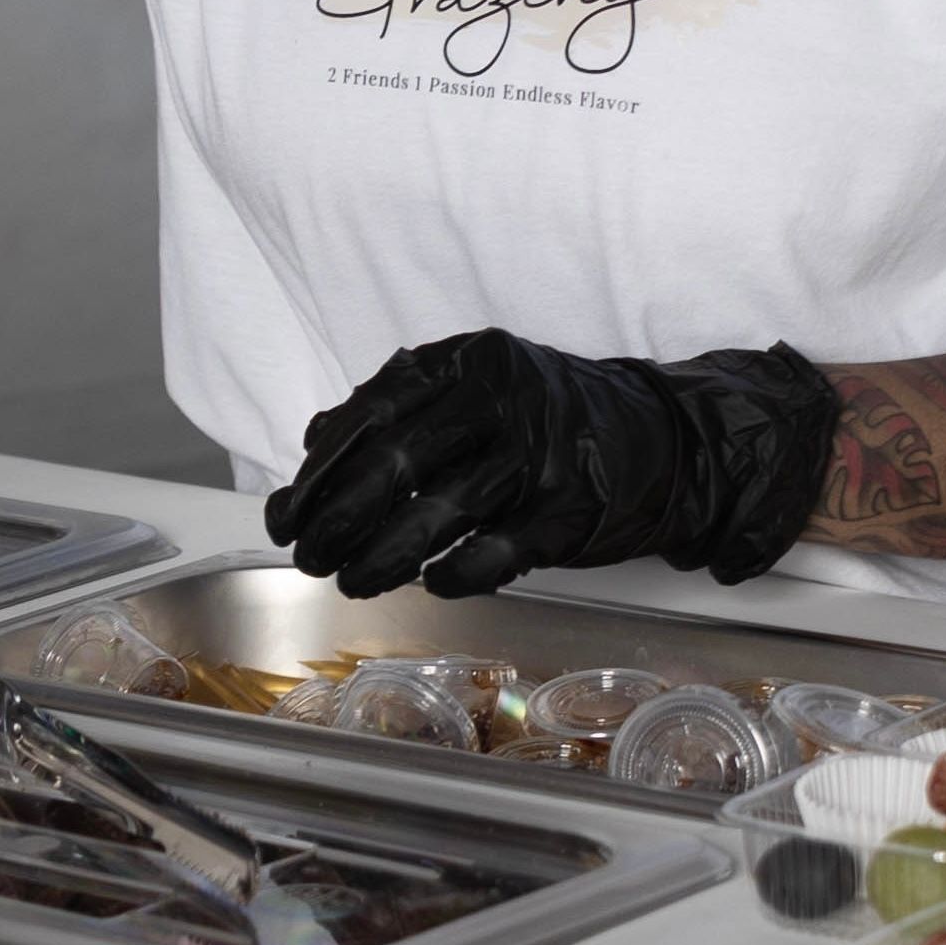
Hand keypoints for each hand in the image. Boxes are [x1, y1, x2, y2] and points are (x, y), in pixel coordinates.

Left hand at [263, 328, 835, 600]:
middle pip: (396, 462)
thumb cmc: (548, 420)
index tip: (286, 511)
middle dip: (339, 517)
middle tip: (308, 554)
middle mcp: (502, 398)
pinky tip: (431, 582)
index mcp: (467, 362)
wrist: (659, 441)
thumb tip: (316, 447)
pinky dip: (454, 572)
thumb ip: (398, 410)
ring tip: (353, 579)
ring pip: (439, 512)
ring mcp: (538, 453)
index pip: (372, 413)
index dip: (320, 470)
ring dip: (383, 555)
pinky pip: (495, 550)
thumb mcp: (473, 392)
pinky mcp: (569, 509)